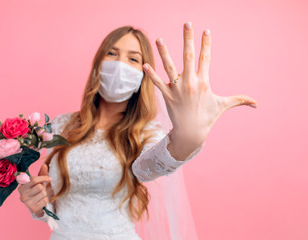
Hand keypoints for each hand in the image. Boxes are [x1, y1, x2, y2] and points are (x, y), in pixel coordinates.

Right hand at [18, 164, 51, 216]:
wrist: (37, 208)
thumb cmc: (37, 192)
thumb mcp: (39, 183)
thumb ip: (41, 174)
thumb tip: (44, 165)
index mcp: (21, 187)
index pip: (34, 179)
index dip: (43, 178)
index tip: (50, 178)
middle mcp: (22, 195)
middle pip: (39, 187)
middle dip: (43, 188)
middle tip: (41, 191)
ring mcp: (26, 203)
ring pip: (42, 193)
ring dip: (45, 194)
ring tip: (40, 197)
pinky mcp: (32, 209)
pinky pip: (44, 200)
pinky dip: (45, 200)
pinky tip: (41, 202)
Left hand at [143, 22, 257, 148]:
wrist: (191, 133)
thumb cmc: (207, 118)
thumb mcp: (223, 106)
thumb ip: (239, 100)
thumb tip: (256, 103)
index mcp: (204, 82)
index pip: (206, 58)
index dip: (206, 44)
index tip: (206, 30)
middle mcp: (190, 82)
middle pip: (189, 56)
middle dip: (188, 39)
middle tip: (187, 24)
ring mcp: (177, 89)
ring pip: (170, 67)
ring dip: (164, 52)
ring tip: (159, 39)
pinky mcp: (167, 96)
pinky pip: (158, 83)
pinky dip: (151, 74)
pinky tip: (144, 64)